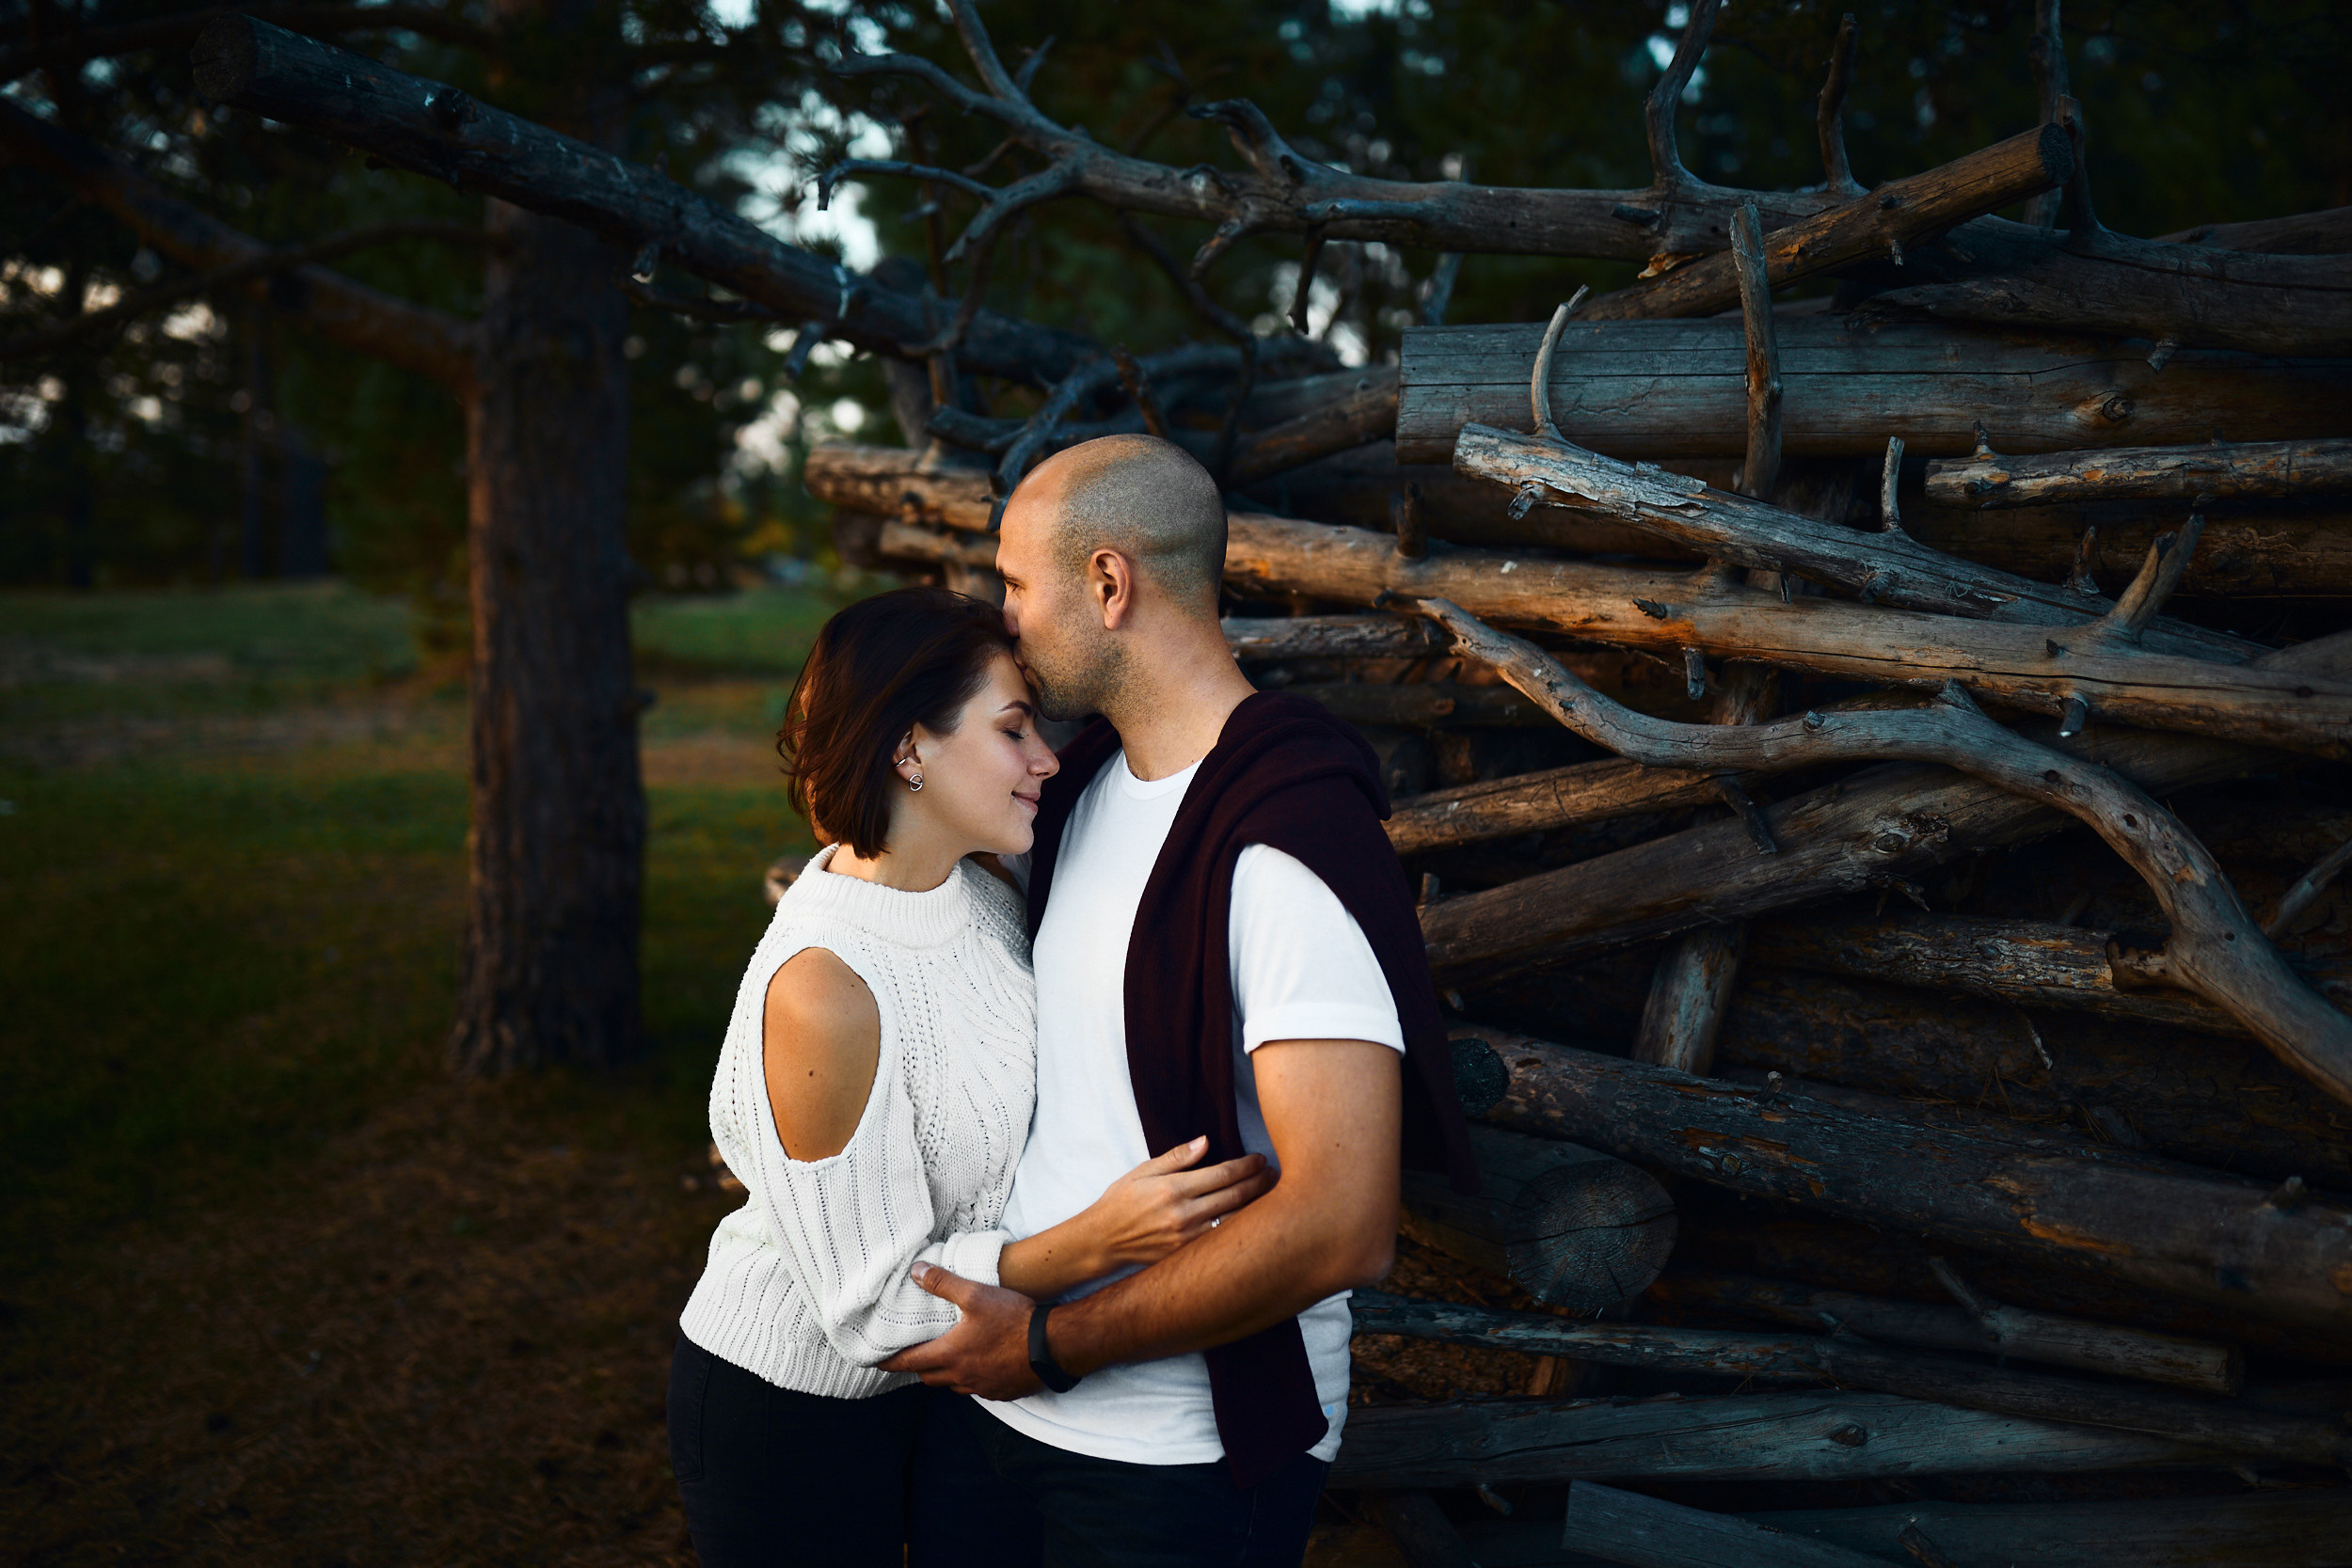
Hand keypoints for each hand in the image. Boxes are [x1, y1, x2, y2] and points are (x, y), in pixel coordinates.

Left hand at [879, 1263, 1045, 1399]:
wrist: (1051, 1347)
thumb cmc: (1013, 1320)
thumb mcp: (976, 1294)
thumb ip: (944, 1283)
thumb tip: (916, 1272)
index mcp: (950, 1354)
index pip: (909, 1362)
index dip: (890, 1362)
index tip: (876, 1362)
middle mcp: (961, 1376)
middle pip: (928, 1377)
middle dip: (918, 1367)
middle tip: (914, 1355)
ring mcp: (982, 1387)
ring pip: (952, 1386)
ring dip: (945, 1374)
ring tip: (947, 1358)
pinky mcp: (1001, 1392)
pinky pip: (976, 1389)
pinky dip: (970, 1378)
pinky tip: (980, 1363)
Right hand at [1081, 1137, 1276, 1272]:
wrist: (1102, 1241)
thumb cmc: (1121, 1201)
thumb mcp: (1143, 1171)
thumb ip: (1177, 1157)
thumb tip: (1205, 1141)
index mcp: (1174, 1189)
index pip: (1223, 1174)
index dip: (1247, 1165)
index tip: (1259, 1159)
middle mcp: (1184, 1215)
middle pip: (1236, 1197)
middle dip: (1259, 1183)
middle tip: (1274, 1174)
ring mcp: (1187, 1239)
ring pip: (1235, 1222)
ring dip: (1257, 1207)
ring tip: (1271, 1195)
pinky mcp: (1186, 1256)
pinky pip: (1221, 1241)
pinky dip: (1239, 1230)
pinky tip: (1252, 1221)